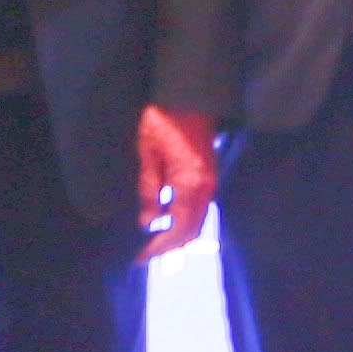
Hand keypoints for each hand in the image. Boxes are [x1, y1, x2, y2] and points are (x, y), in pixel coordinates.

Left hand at [135, 104, 220, 258]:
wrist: (189, 95)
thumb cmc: (163, 121)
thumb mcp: (148, 154)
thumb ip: (149, 189)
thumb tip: (148, 222)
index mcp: (190, 184)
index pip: (178, 228)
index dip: (161, 246)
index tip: (141, 256)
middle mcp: (206, 188)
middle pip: (192, 229)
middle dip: (170, 246)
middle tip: (147, 254)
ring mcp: (211, 181)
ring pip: (198, 220)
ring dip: (179, 235)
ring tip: (156, 241)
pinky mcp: (210, 174)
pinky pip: (200, 207)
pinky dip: (186, 220)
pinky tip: (170, 220)